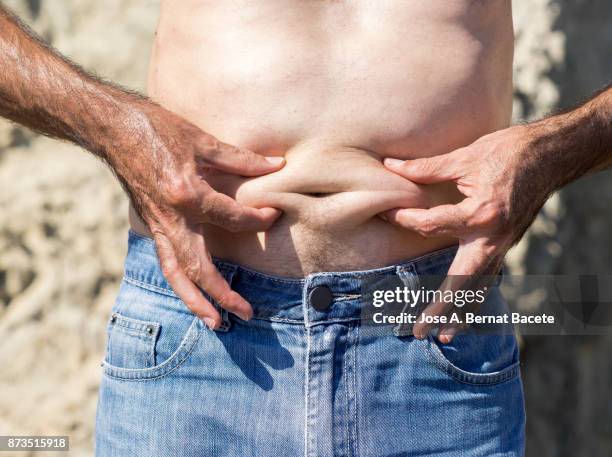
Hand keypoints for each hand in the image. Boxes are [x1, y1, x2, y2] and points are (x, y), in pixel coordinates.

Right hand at [111, 102, 284, 328]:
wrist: (111, 128)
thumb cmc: (156, 129)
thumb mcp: (201, 139)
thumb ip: (241, 159)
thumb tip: (277, 165)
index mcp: (187, 194)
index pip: (233, 218)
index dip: (258, 218)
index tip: (273, 215)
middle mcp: (171, 218)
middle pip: (199, 267)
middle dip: (223, 295)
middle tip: (247, 313)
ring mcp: (158, 226)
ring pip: (176, 274)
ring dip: (196, 302)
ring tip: (216, 324)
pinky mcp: (151, 226)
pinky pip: (166, 262)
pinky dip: (180, 282)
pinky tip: (193, 294)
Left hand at [383, 125, 551, 341]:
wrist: (552, 156)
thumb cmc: (510, 152)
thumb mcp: (466, 156)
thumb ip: (425, 168)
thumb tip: (389, 165)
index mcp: (481, 213)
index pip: (431, 224)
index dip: (405, 218)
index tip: (388, 212)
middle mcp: (493, 237)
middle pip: (460, 280)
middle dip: (439, 307)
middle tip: (418, 332)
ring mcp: (503, 245)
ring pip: (478, 287)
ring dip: (460, 313)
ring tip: (441, 337)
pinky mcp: (507, 245)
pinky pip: (489, 278)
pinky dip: (476, 298)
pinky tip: (465, 314)